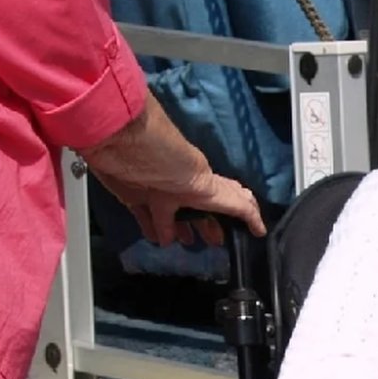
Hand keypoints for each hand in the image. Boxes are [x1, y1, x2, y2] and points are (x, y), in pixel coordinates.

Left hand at [90, 162, 264, 245]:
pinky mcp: (133, 195)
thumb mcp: (192, 179)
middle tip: (217, 242)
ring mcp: (158, 192)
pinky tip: (156, 238)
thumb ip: (205, 201)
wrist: (118, 137)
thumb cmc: (159, 153)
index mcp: (203, 185)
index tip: (258, 232)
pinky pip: (146, 216)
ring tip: (187, 242)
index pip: (234, 202)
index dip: (249, 217)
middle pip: (202, 210)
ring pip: (173, 216)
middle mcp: (183, 188)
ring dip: (181, 229)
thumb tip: (195, 226)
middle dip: (212, 225)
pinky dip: (152, 228)